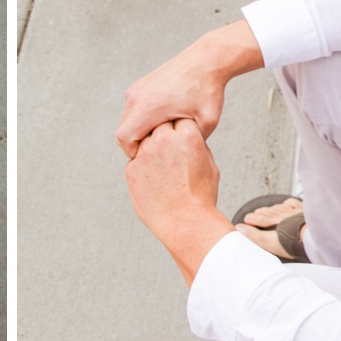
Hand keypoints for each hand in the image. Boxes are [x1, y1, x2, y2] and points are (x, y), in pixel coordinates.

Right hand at [115, 20, 263, 158]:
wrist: (207, 60)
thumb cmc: (208, 92)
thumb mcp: (205, 124)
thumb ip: (187, 144)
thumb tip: (175, 160)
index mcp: (149, 107)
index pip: (124, 140)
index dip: (136, 154)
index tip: (156, 156)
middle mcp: (137, 96)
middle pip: (123, 132)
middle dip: (138, 144)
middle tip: (162, 149)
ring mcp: (136, 89)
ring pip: (127, 121)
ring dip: (141, 131)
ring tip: (165, 133)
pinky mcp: (139, 85)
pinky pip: (133, 110)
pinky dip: (143, 119)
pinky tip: (165, 120)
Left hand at [124, 118, 231, 285]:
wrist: (186, 223)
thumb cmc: (201, 196)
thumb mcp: (209, 164)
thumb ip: (196, 145)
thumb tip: (186, 136)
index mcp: (187, 136)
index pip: (180, 116)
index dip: (181, 126)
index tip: (181, 135)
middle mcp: (164, 140)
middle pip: (158, 123)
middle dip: (163, 132)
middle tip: (170, 149)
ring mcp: (145, 154)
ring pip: (144, 141)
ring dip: (151, 149)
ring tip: (163, 168)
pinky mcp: (131, 169)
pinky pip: (135, 160)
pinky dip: (143, 167)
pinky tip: (155, 182)